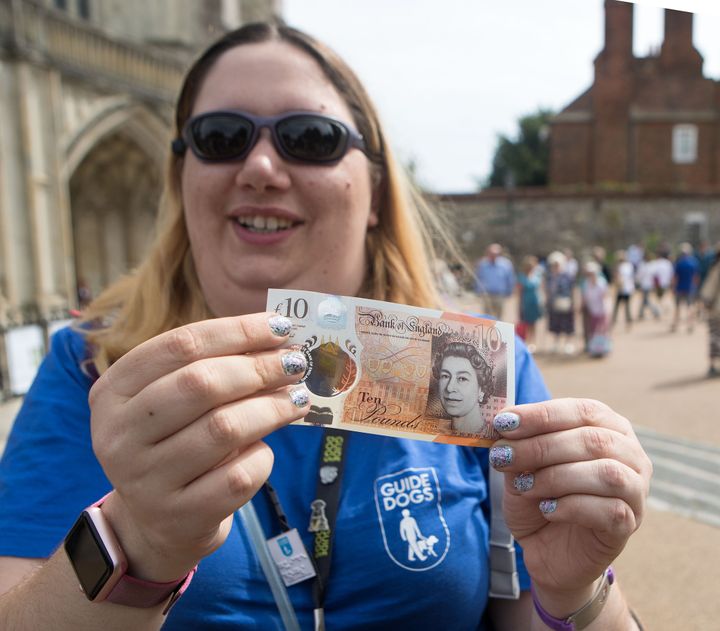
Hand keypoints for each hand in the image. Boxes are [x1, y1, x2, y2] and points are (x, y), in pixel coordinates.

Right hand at [89, 313, 309, 581]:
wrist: (158, 522)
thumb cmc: (176, 441)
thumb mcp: (175, 400)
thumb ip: (215, 366)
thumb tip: (280, 339)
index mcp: (113, 392)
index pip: (180, 345)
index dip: (238, 331)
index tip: (281, 327)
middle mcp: (119, 436)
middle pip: (200, 384)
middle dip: (259, 367)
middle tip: (295, 363)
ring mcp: (146, 481)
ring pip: (224, 429)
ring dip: (272, 408)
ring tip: (298, 399)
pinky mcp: (180, 516)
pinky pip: (238, 477)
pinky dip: (262, 456)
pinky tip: (267, 448)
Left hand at [490, 399, 651, 606]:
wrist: (549, 551)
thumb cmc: (540, 499)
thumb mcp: (522, 468)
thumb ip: (519, 446)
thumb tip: (505, 425)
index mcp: (607, 427)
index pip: (582, 411)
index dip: (542, 415)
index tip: (504, 422)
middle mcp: (629, 454)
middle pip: (593, 440)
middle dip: (541, 447)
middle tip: (503, 456)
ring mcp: (635, 490)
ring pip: (606, 473)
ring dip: (556, 476)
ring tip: (524, 485)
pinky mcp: (629, 524)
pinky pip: (609, 510)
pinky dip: (571, 506)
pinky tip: (547, 509)